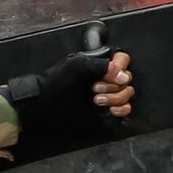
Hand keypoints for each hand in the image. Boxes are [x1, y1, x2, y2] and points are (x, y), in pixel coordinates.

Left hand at [7, 49, 131, 141]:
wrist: (44, 106)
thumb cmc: (57, 83)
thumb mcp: (77, 67)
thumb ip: (102, 65)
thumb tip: (123, 76)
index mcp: (100, 66)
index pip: (123, 60)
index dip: (120, 67)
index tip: (110, 74)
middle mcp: (106, 79)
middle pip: (128, 78)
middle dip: (113, 86)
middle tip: (94, 89)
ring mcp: (108, 96)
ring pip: (128, 94)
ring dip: (115, 98)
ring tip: (95, 101)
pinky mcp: (108, 112)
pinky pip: (127, 109)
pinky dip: (121, 110)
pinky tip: (108, 111)